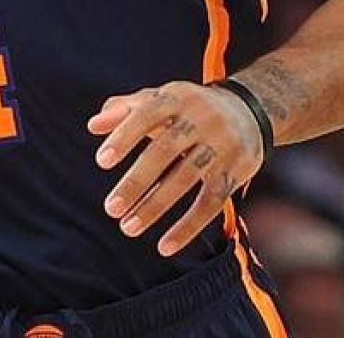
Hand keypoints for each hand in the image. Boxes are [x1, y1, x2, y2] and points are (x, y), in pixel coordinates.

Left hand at [86, 81, 265, 256]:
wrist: (249, 110)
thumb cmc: (188, 109)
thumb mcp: (160, 99)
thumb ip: (125, 110)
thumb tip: (93, 125)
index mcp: (177, 97)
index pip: (147, 114)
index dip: (124, 136)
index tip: (101, 161)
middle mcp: (201, 118)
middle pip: (165, 151)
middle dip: (136, 181)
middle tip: (111, 208)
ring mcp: (222, 144)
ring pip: (187, 178)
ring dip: (156, 206)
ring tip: (128, 228)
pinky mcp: (238, 169)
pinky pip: (212, 202)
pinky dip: (188, 226)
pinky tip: (165, 246)